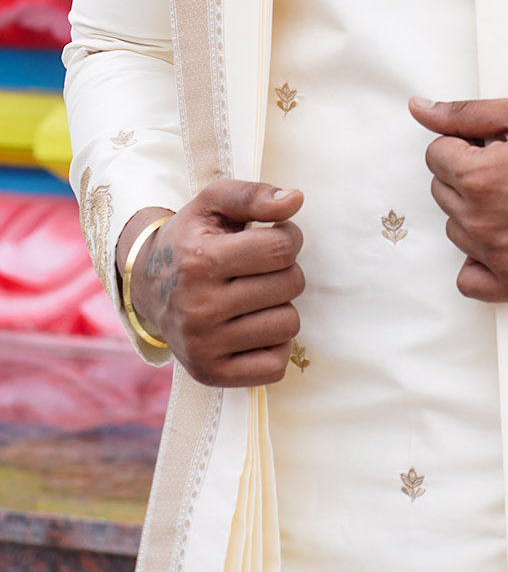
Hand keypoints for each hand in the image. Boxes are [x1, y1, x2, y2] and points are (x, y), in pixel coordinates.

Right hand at [116, 181, 305, 386]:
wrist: (148, 287)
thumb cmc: (192, 239)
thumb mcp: (213, 203)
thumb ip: (254, 195)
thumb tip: (295, 199)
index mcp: (201, 261)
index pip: (281, 248)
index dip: (288, 237)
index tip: (274, 237)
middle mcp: (198, 308)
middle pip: (289, 285)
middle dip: (285, 270)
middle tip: (259, 269)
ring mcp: (203, 346)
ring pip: (287, 325)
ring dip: (280, 307)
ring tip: (253, 297)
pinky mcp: (210, 375)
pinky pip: (276, 366)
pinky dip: (273, 346)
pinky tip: (252, 328)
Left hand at [410, 96, 507, 303]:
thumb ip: (465, 112)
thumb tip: (418, 108)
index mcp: (478, 175)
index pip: (435, 155)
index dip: (465, 144)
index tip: (496, 146)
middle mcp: (481, 221)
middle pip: (443, 192)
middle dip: (469, 176)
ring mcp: (497, 258)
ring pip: (456, 230)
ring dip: (476, 214)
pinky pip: (468, 279)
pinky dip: (480, 261)